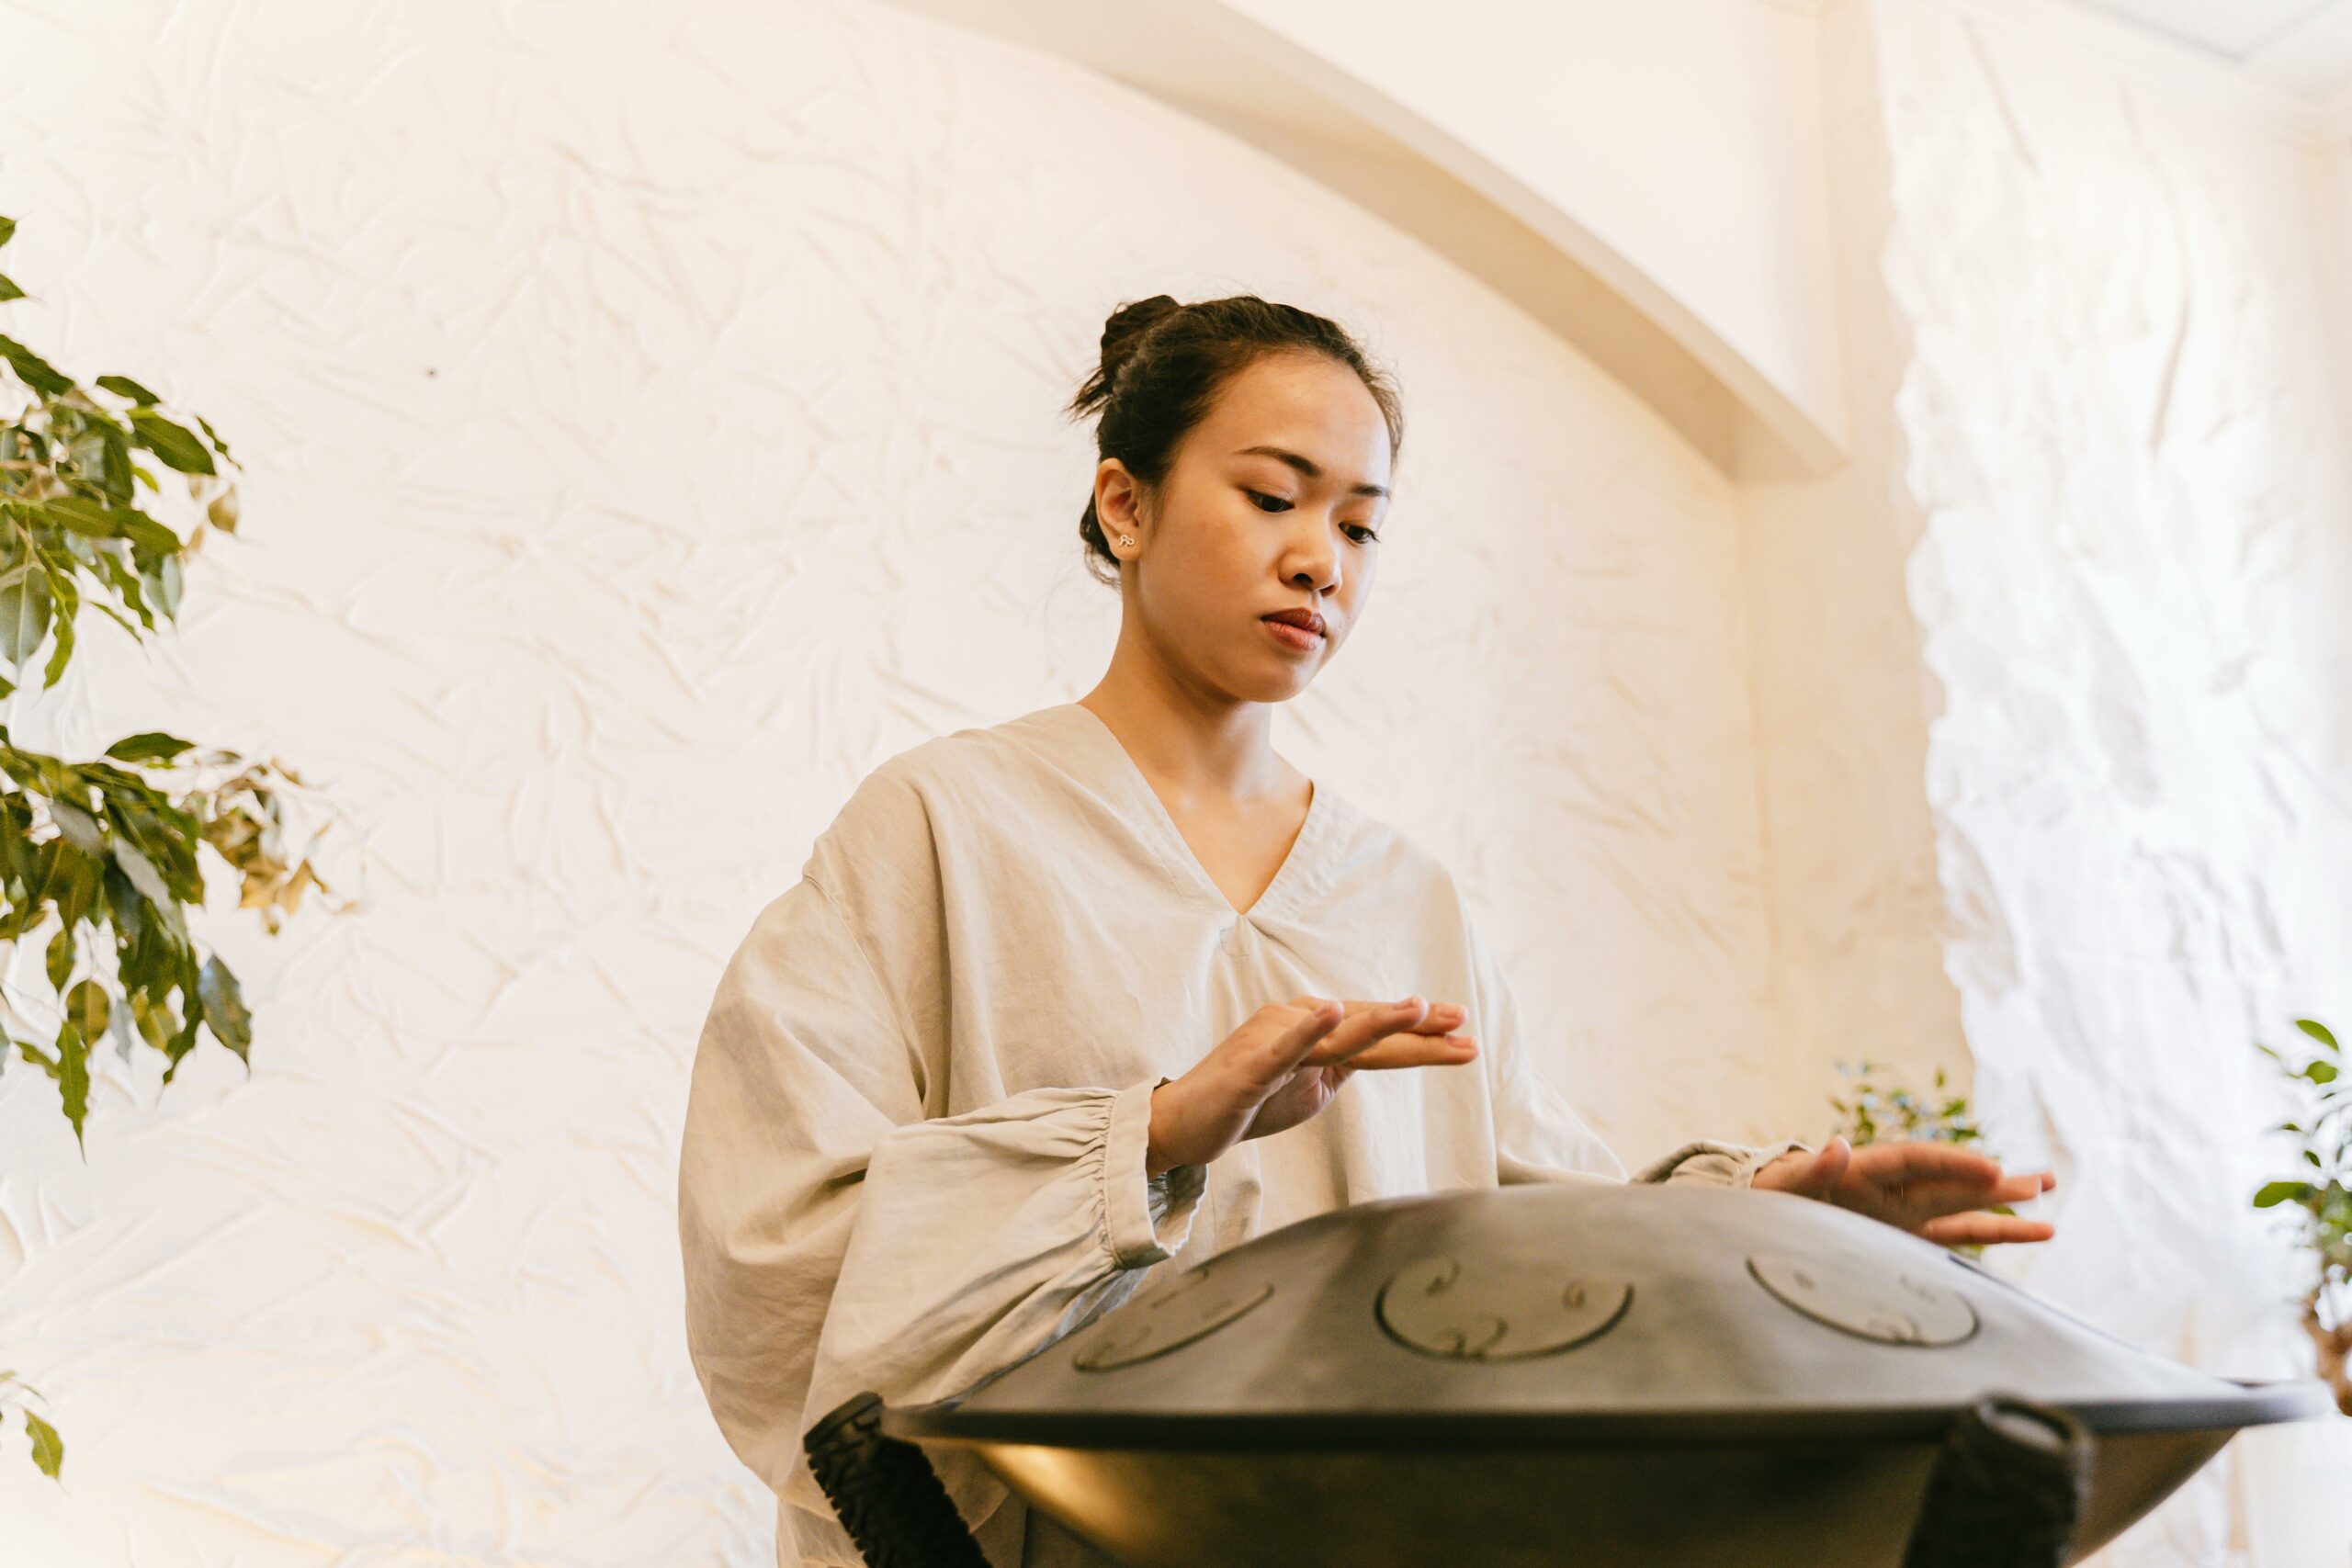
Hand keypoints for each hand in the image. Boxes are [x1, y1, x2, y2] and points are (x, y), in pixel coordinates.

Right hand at [1145, 996, 1476, 1175]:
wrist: (1185, 1124)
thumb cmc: (1247, 1102)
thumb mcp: (1310, 1084)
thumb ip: (1343, 1066)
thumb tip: (1384, 1056)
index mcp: (1313, 1028)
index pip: (1375, 1031)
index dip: (1420, 1031)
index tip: (1463, 1029)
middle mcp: (1296, 1023)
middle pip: (1367, 1030)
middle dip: (1417, 1029)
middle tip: (1462, 1023)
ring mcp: (1273, 1041)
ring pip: (1336, 1034)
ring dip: (1378, 1020)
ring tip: (1418, 1008)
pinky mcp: (1251, 1067)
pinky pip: (1285, 1047)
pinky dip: (1309, 1028)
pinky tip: (1333, 1010)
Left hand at [1749, 1136, 2058, 1246]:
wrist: (1770, 1214)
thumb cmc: (1773, 1197)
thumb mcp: (1782, 1186)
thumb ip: (1812, 1169)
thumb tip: (1836, 1144)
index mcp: (1862, 1170)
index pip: (1916, 1161)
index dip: (1953, 1164)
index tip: (1991, 1170)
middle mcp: (1893, 1189)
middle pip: (1950, 1182)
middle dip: (1993, 1182)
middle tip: (2041, 1179)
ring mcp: (1906, 1213)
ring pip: (1964, 1206)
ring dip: (2005, 1202)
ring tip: (2049, 1191)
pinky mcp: (1911, 1236)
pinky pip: (1959, 1235)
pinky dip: (1994, 1233)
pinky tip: (2035, 1229)